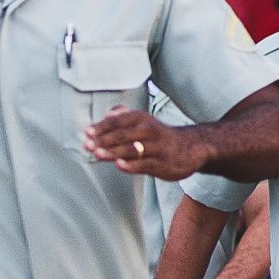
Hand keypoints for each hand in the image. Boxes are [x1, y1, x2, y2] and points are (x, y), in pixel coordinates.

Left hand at [84, 107, 204, 182]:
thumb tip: (108, 113)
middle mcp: (149, 131)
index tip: (87, 132)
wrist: (191, 148)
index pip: (118, 120)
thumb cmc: (161, 136)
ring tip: (97, 153)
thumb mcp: (145, 122)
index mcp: (143, 119)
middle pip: (122, 134)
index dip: (102, 126)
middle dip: (103, 139)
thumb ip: (125, 117)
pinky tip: (119, 165)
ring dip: (112, 151)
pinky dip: (131, 165)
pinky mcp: (161, 164)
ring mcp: (156, 148)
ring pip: (131, 149)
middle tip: (87, 144)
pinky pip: (144, 164)